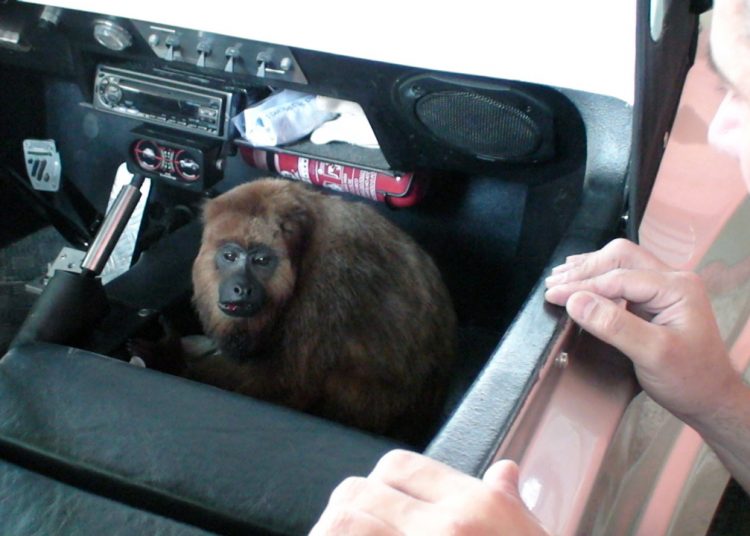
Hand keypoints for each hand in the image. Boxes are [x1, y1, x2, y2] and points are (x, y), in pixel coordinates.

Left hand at [310, 449, 548, 534]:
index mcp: (478, 509)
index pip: (399, 467)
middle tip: (346, 529)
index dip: (378, 482)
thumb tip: (505, 471)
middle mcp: (446, 529)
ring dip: (330, 533)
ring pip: (343, 523)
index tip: (375, 502)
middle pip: (359, 491)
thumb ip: (509, 505)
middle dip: (346, 509)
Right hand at [543, 238, 741, 424]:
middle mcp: (672, 281)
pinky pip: (622, 279)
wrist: (710, 399)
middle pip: (621, 258)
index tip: (553, 294)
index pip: (619, 277)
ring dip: (589, 270)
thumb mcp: (651, 354)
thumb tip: (575, 301)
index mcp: (676, 288)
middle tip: (555, 283)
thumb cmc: (690, 380)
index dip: (582, 285)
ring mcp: (664, 289)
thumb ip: (613, 325)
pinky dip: (597, 279)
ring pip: (620, 264)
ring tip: (560, 278)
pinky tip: (581, 282)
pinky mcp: (654, 301)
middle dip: (585, 269)